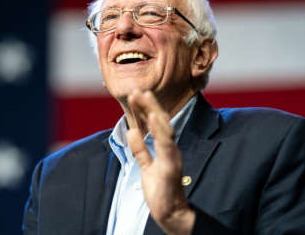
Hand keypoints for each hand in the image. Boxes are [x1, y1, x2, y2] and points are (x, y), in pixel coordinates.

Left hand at [127, 90, 194, 234]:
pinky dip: (160, 130)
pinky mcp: (171, 167)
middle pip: (161, 121)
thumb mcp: (146, 166)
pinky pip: (166, 146)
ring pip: (165, 128)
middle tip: (138, 90)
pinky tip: (152, 117)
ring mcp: (172, 157)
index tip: (136, 95)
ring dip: (154, 111)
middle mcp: (171, 149)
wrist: (170, 213)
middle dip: (149, 105)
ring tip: (144, 97)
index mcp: (165, 148)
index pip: (155, 124)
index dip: (146, 109)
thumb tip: (132, 131)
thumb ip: (140, 149)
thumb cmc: (160, 190)